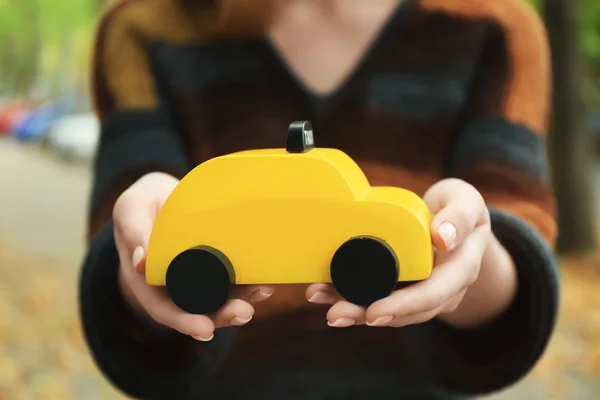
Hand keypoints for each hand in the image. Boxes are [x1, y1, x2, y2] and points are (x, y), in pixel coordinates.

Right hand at [114, 172, 274, 340]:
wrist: (161, 194)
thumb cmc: (141, 204)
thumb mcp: (131, 210)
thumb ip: (134, 230)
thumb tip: (141, 261)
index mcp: (149, 282)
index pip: (166, 310)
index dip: (185, 322)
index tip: (204, 329)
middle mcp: (176, 286)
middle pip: (200, 310)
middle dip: (223, 315)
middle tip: (244, 312)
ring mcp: (199, 277)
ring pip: (221, 296)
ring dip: (244, 299)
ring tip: (263, 291)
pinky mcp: (218, 262)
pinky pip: (234, 277)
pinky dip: (251, 281)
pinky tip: (267, 279)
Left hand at [305, 178, 492, 327]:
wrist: (457, 222)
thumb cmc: (460, 208)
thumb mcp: (467, 203)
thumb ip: (460, 217)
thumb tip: (443, 238)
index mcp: (459, 270)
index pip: (433, 294)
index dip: (403, 305)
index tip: (374, 311)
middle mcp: (441, 290)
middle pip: (404, 311)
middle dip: (366, 313)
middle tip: (335, 314)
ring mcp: (419, 292)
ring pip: (387, 308)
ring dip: (352, 307)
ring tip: (319, 297)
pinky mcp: (400, 287)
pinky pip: (376, 295)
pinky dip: (348, 294)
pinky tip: (322, 290)